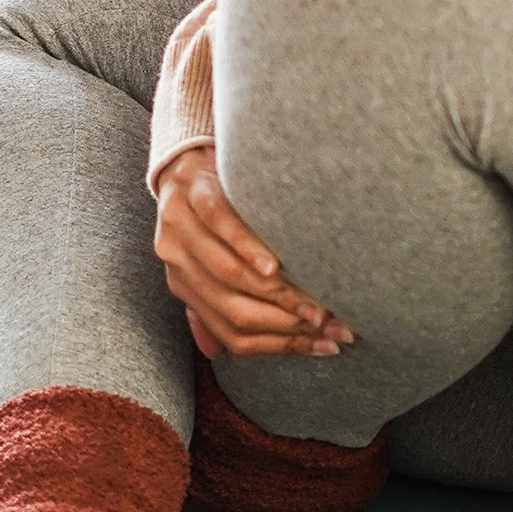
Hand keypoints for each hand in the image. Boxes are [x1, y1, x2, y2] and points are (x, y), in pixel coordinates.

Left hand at [154, 146, 350, 358]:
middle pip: (236, 311)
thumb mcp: (203, 261)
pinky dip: (248, 248)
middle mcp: (177, 264)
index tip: (326, 347)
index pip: (234, 334)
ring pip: (230, 276)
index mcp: (184, 286)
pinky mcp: (192, 194)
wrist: (183, 157)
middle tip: (335, 328)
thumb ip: (208, 306)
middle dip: (290, 325)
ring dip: (278, 294)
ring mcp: (181, 229)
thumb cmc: (206, 213)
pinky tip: (274, 264)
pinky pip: (221, 225)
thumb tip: (218, 354)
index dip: (282, 346)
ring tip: (317, 304)